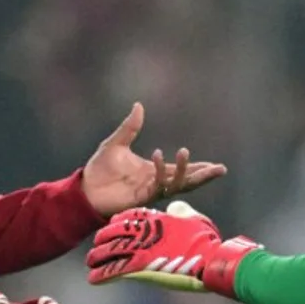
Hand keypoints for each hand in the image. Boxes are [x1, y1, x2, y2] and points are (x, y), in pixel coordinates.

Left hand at [81, 103, 226, 215]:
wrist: (84, 189)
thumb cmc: (100, 169)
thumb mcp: (116, 143)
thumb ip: (130, 127)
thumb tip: (138, 105)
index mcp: (153, 171)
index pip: (181, 170)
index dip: (198, 168)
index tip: (216, 166)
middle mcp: (155, 182)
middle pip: (186, 181)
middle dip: (203, 175)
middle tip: (220, 169)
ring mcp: (149, 191)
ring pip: (175, 185)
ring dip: (183, 171)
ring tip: (185, 152)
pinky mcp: (141, 197)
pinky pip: (156, 185)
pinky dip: (160, 171)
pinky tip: (158, 156)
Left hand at [86, 201, 259, 297]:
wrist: (207, 259)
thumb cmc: (203, 239)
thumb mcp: (192, 217)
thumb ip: (180, 211)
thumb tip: (175, 209)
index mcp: (152, 218)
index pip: (126, 217)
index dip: (117, 223)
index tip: (112, 227)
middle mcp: (141, 231)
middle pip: (111, 233)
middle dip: (102, 240)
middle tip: (97, 246)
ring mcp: (137, 249)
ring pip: (107, 252)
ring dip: (98, 257)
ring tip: (91, 262)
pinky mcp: (138, 268)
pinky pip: (113, 271)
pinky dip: (101, 275)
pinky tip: (92, 279)